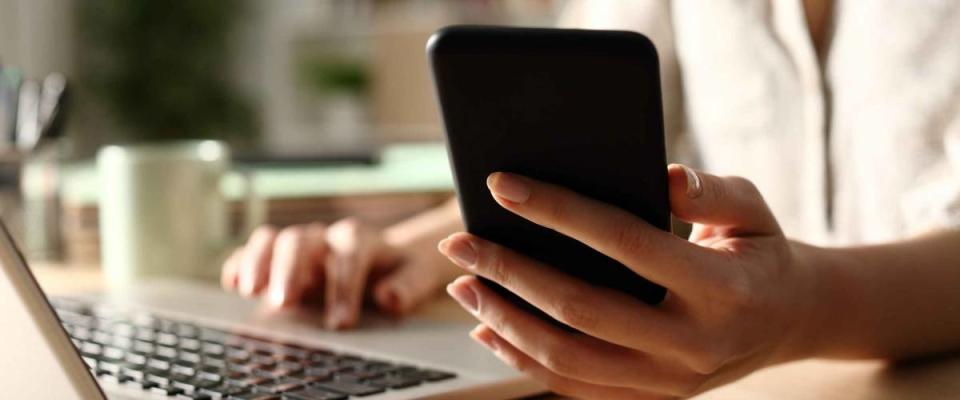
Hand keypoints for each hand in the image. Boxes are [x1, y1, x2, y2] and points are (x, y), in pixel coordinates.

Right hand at [222, 218, 448, 328]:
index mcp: (359, 239)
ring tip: (251, 291)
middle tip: (285, 303)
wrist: (384, 260)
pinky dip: (239, 264)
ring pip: (272, 240)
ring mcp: (297, 247)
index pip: (349, 253)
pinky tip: (232, 285)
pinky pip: (251, 252)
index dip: (344, 286)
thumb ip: (407, 285)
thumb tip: (389, 296)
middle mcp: (324, 238)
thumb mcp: (414, 276)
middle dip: (291, 269)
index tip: (340, 322)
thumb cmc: (397, 270)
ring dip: (258, 262)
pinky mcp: (275, 259)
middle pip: (301, 239)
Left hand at [438, 166, 819, 398]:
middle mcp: (692, 343)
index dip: (559, 211)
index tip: (503, 186)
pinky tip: (489, 328)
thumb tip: (661, 177)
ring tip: (463, 283)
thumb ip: (711, 192)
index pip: (626, 243)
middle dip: (510, 271)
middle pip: (581, 308)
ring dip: (505, 320)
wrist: (789, 321)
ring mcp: (668, 380)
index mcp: (722, 288)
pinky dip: (523, 359)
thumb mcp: (754, 210)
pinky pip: (574, 387)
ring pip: (569, 358)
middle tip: (460, 240)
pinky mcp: (649, 396)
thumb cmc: (759, 253)